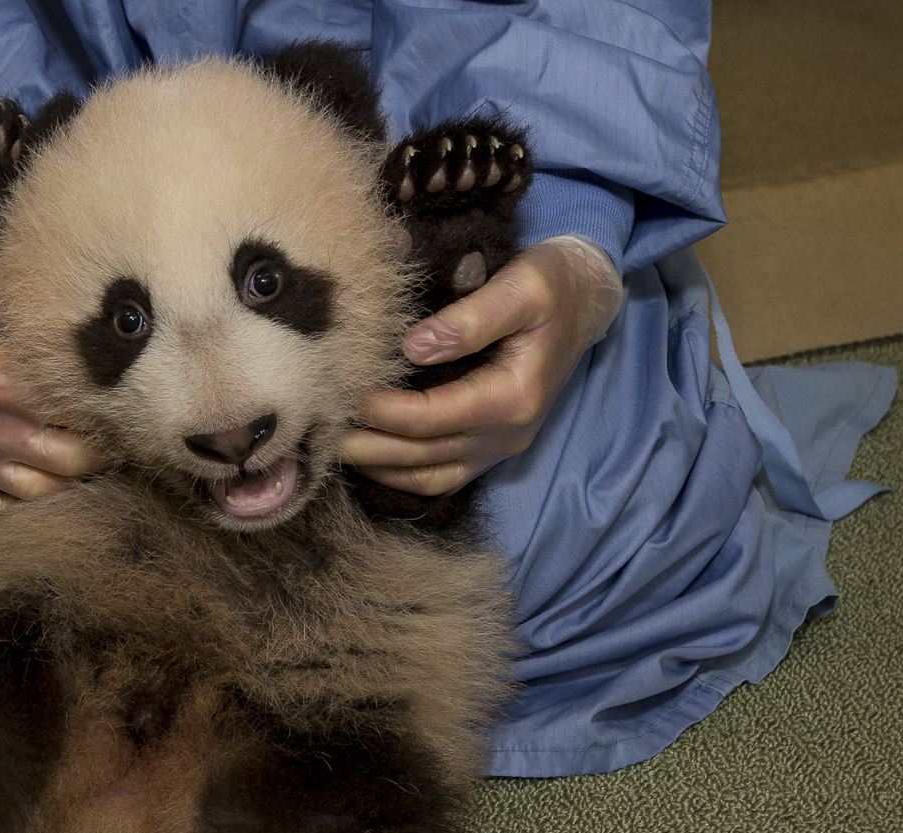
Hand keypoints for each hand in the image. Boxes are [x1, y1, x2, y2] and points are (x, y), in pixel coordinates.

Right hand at [0, 243, 109, 518]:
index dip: (109, 411)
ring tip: (92, 463)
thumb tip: (101, 322)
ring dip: (70, 483)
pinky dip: (17, 506)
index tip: (130, 405)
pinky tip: (40, 486)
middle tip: (123, 437)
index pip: (72, 410)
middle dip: (103, 453)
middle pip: (64, 461)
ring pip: (34, 492)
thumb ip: (40, 309)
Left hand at [341, 235, 623, 494]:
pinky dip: (397, 473)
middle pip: (421, 455)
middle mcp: (506, 434)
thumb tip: (414, 345)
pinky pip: (438, 477)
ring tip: (329, 444)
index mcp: (514, 397)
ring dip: (376, 466)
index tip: (343, 393)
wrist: (586, 300)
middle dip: (366, 446)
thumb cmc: (552, 284)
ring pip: (426, 476)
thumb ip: (471, 317)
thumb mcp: (522, 286)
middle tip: (315, 429)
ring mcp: (498, 448)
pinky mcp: (487, 447)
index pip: (433, 418)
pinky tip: (363, 455)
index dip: (383, 411)